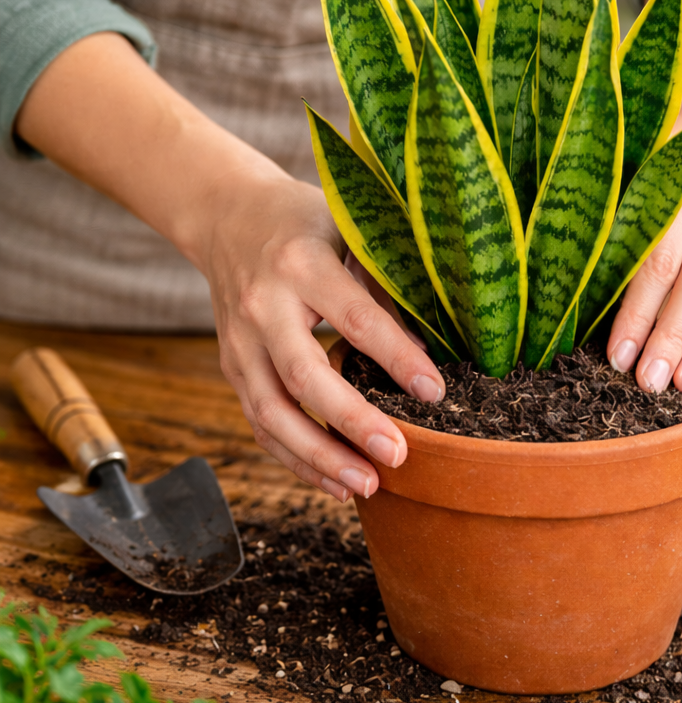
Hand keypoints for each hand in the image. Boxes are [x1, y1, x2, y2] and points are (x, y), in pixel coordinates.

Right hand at [200, 174, 445, 501]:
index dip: (396, 358)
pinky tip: (334, 481)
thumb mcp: (348, 231)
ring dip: (319, 457)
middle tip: (399, 455)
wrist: (225, 217)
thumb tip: (426, 350)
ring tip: (368, 485)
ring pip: (273, 413)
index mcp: (300, 264)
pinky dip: (295, 457)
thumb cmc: (303, 222)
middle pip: (305, 377)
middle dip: (352, 422)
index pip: (354, 319)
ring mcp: (240, 342)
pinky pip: (260, 422)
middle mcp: (262, 307)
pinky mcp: (232, 367)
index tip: (435, 392)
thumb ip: (382, 285)